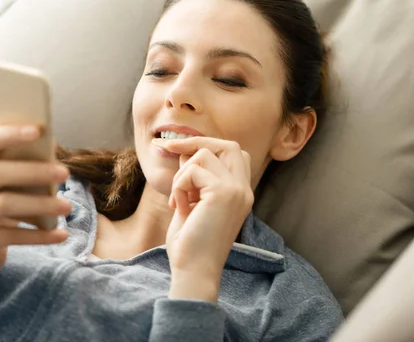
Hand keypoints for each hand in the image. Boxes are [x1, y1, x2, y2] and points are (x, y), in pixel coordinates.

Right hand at [0, 126, 70, 284]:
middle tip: (65, 173)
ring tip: (68, 206)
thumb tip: (50, 145)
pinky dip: (40, 236)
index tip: (39, 130)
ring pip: (4, 204)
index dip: (9, 133)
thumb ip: (20, 162)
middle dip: (34, 171)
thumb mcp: (5, 181)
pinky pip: (12, 236)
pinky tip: (61, 234)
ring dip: (41, 204)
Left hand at [153, 137, 253, 300]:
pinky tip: (179, 206)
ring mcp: (237, 191)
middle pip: (228, 145)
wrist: (194, 271)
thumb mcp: (190, 202)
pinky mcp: (223, 193)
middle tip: (169, 149)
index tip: (177, 150)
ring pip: (204, 155)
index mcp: (241, 193)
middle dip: (197, 143)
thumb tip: (184, 152)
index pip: (234, 153)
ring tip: (178, 200)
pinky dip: (178, 186)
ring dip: (182, 174)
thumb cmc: (190, 243)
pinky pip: (192, 171)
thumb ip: (192, 178)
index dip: (208, 146)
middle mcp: (244, 190)